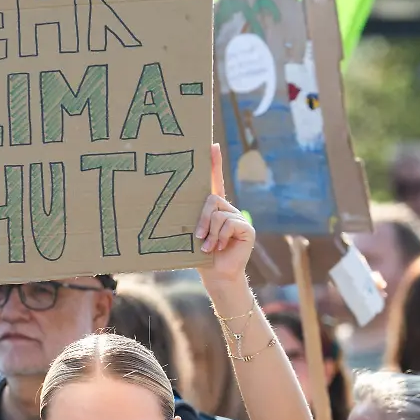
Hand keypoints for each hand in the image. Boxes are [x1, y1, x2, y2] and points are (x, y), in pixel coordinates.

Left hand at [194, 143, 254, 284]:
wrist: (215, 274)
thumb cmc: (199, 255)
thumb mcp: (192, 233)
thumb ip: (191, 219)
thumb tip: (173, 205)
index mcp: (213, 208)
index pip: (214, 180)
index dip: (214, 163)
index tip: (211, 144)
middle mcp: (227, 209)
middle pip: (211, 199)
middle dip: (201, 219)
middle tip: (197, 237)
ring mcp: (238, 217)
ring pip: (218, 214)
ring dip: (209, 233)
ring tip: (208, 246)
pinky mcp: (247, 228)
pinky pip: (229, 223)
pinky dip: (220, 237)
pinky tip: (219, 247)